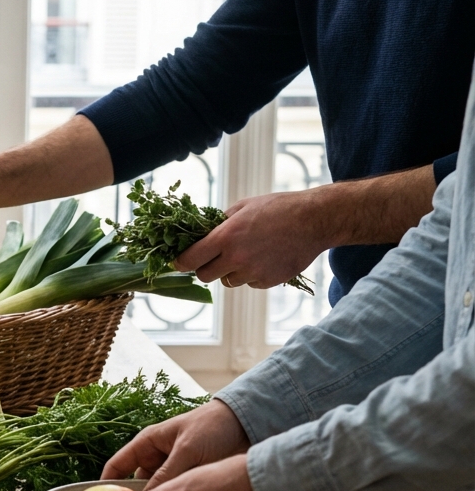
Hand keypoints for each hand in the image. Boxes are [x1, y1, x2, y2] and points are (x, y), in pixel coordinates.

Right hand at [101, 398, 249, 490]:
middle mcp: (156, 461)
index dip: (103, 487)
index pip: (116, 467)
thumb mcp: (188, 450)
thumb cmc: (214, 428)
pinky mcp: (192, 487)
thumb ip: (167, 476)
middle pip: (134, 489)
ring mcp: (174, 475)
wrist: (250, 425)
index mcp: (147, 444)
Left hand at [173, 190, 329, 288]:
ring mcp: (253, 272)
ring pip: (228, 281)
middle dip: (205, 267)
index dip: (180, 262)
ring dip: (230, 271)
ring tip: (246, 253)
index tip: (177, 263)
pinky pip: (249, 283)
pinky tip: (264, 258)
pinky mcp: (268, 281)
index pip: (191, 259)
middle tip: (212, 257)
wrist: (314, 220)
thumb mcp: (243, 207)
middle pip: (205, 275)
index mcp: (225, 237)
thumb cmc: (278, 208)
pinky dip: (251, 275)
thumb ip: (219, 223)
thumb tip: (199, 233)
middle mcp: (236, 258)